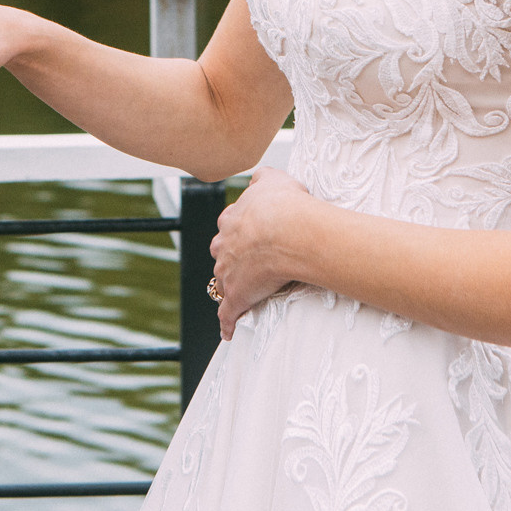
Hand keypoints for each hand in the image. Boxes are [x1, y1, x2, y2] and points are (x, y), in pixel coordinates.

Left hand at [211, 165, 313, 338]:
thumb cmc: (285, 205)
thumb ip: (263, 178)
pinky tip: (229, 332)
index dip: (240, 233)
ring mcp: (228, 272)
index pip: (229, 227)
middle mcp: (224, 245)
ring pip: (223, 282)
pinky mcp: (236, 295)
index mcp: (232, 220)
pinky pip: (227, 313)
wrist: (288, 230)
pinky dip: (228, 323)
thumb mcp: (274, 180)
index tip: (251, 237)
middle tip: (248, 265)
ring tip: (243, 295)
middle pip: (222, 255)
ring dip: (230, 288)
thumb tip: (259, 178)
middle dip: (231, 259)